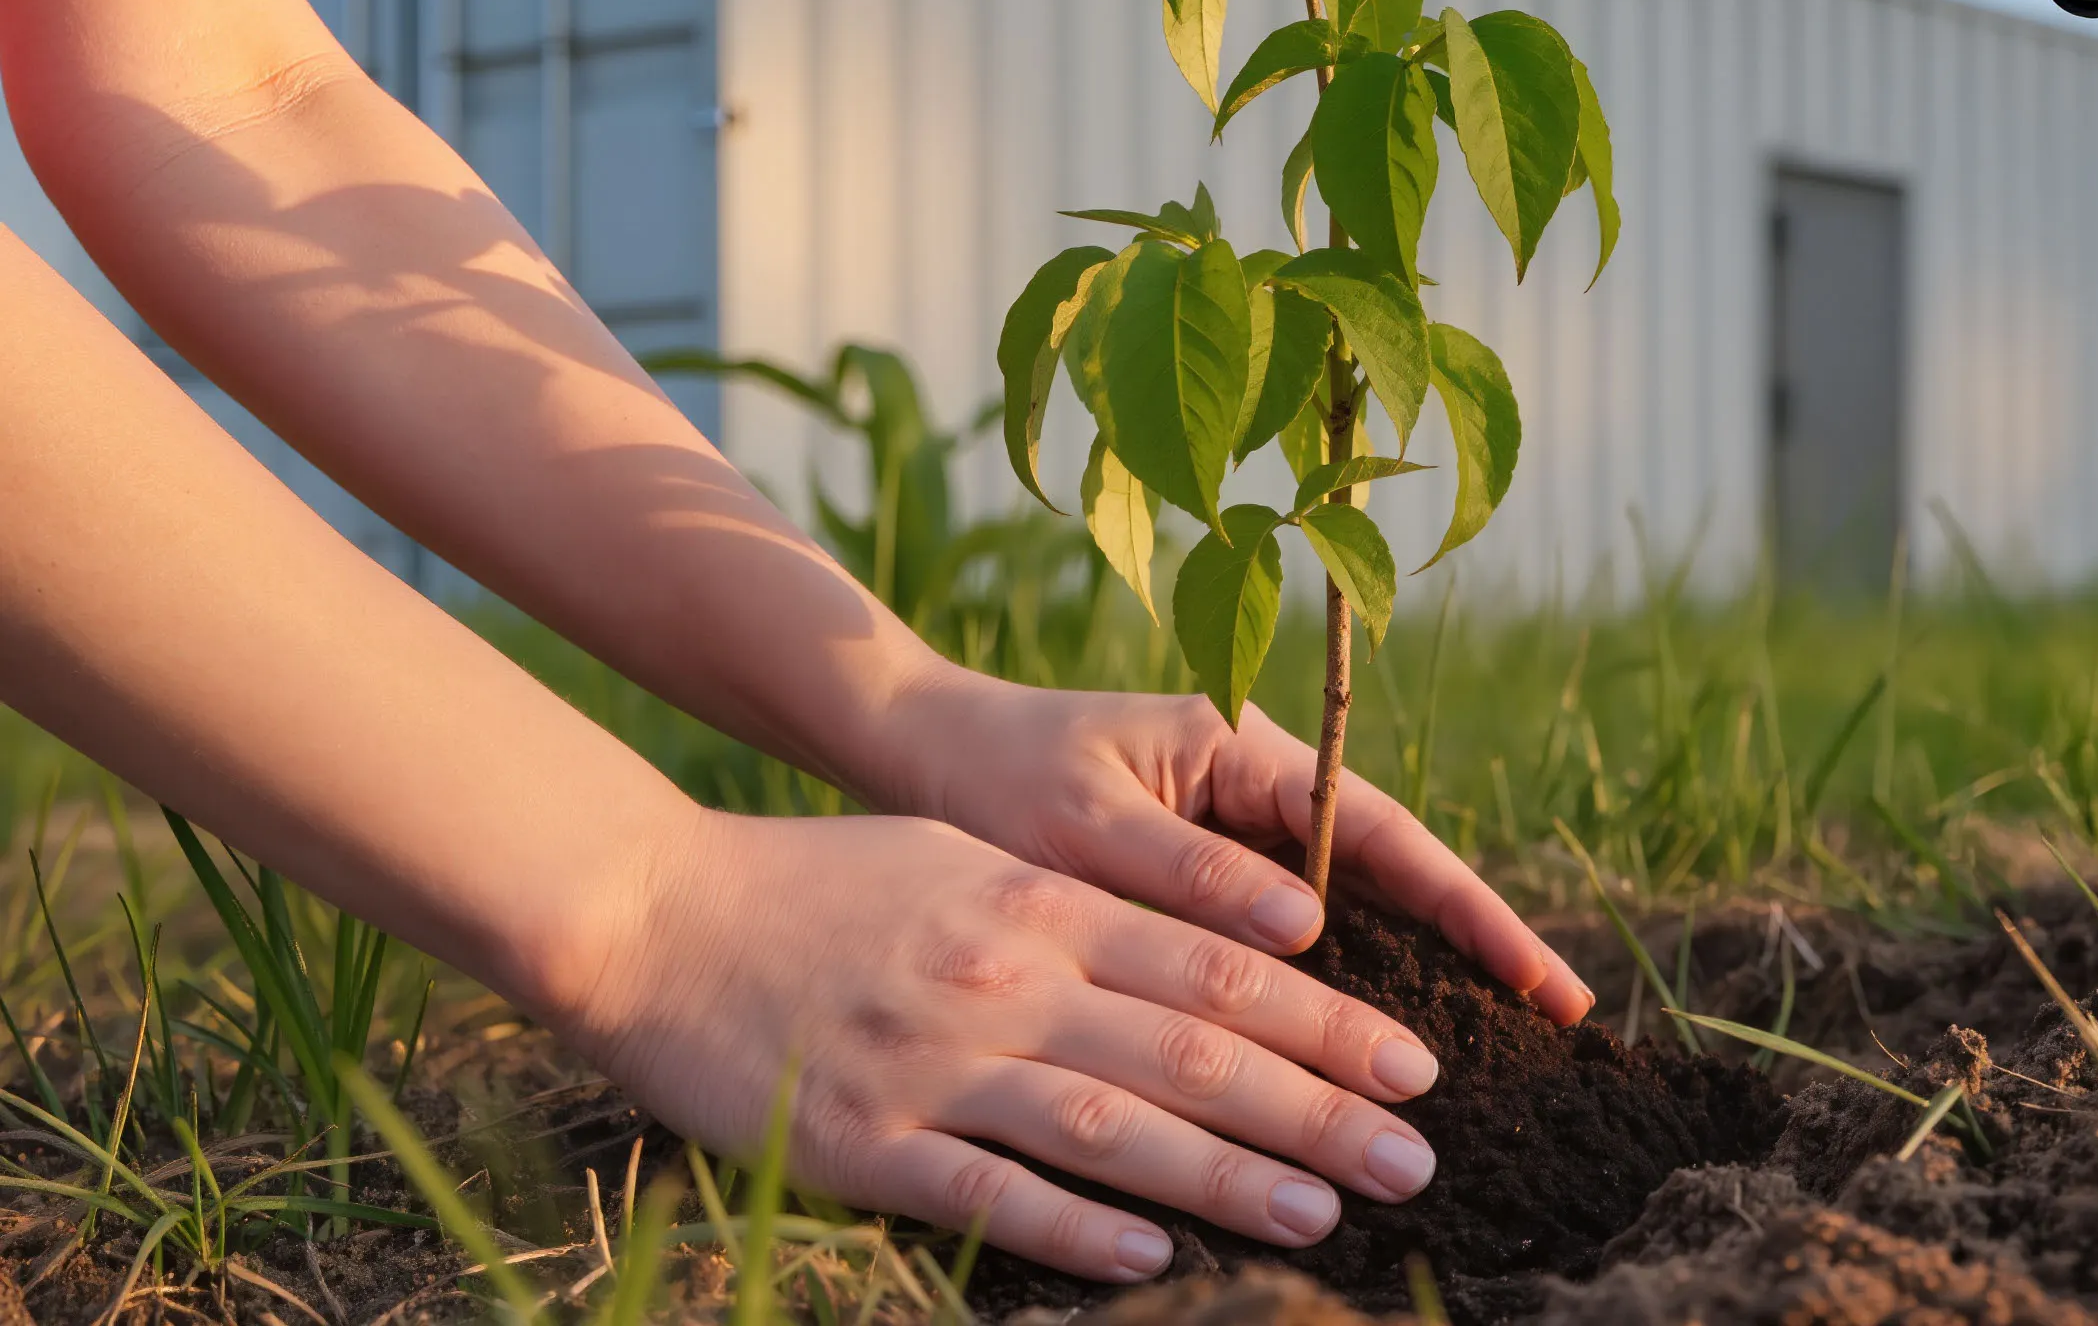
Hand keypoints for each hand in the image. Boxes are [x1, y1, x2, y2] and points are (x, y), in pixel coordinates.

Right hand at [563, 810, 1448, 1279]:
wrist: (653, 911)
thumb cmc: (816, 885)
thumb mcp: (958, 863)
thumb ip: (1071, 909)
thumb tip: (1200, 956)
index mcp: (1031, 902)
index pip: (1211, 965)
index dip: (1321, 1018)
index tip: (1409, 1059)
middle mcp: (1002, 976)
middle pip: (1188, 1047)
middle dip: (1316, 1103)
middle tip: (1417, 1153)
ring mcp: (934, 1061)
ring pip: (1111, 1125)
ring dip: (1227, 1174)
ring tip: (1327, 1211)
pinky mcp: (864, 1142)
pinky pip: (986, 1194)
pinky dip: (1073, 1229)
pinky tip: (1153, 1260)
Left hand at [877, 671, 1594, 1022]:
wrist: (921, 754)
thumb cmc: (993, 778)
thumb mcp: (1082, 823)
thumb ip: (1187, 873)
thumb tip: (1310, 929)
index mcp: (1242, 748)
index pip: (1381, 831)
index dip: (1462, 904)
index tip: (1529, 972)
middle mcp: (1256, 788)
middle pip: (1392, 868)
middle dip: (1472, 938)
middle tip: (1561, 1014)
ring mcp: (1236, 832)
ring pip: (1353, 904)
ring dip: (1418, 962)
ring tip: (1500, 1034)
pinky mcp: (1204, 876)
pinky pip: (1292, 931)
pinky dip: (1339, 979)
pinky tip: (1373, 1039)